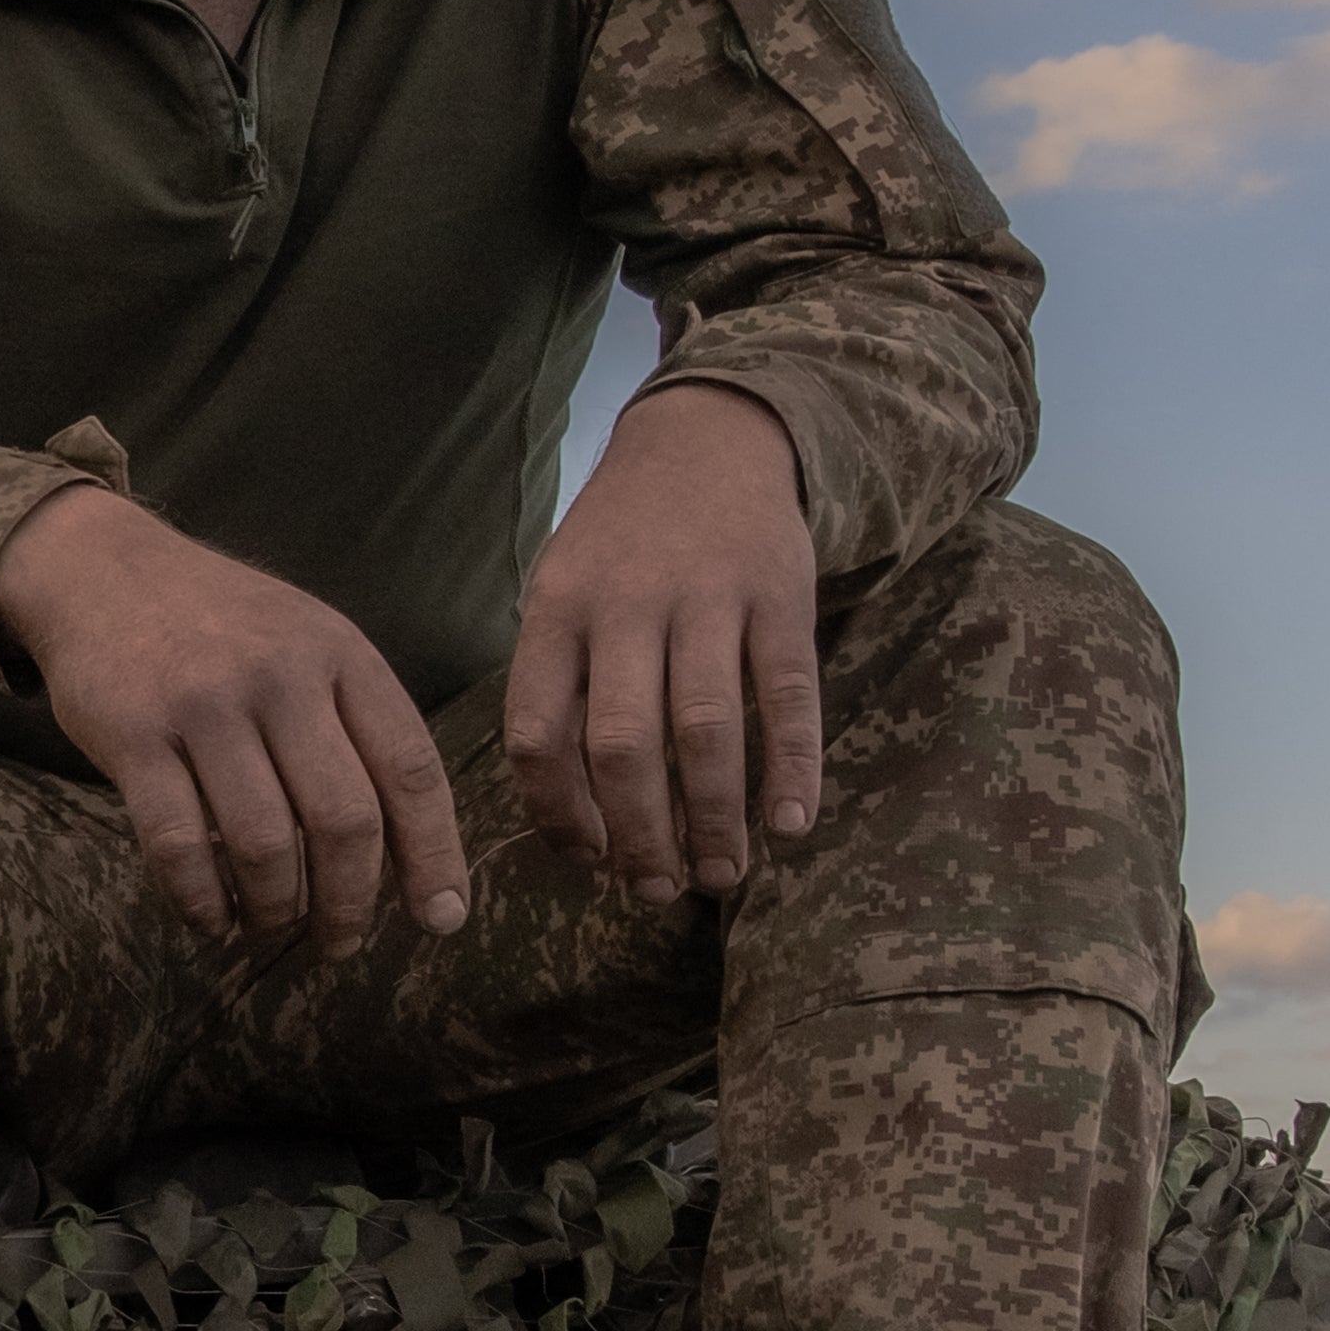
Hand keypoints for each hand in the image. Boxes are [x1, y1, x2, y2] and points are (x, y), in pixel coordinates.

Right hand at [0, 485, 467, 950]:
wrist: (102, 571)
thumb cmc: (222, 626)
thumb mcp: (308, 642)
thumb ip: (357, 725)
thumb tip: (409, 851)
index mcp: (340, 655)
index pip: (409, 768)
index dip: (433, 854)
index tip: (441, 917)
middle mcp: (280, 676)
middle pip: (342, 819)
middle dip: (349, 901)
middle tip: (342, 943)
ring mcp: (203, 705)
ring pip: (263, 843)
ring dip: (275, 908)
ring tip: (272, 928)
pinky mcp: (133, 735)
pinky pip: (178, 844)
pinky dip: (201, 900)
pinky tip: (211, 921)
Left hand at [507, 384, 820, 901]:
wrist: (706, 439)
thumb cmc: (621, 544)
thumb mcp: (560, 592)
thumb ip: (557, 687)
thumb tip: (570, 819)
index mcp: (555, 611)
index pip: (537, 733)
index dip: (557, 812)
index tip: (585, 861)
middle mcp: (625, 605)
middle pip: (620, 746)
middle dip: (638, 835)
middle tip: (655, 891)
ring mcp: (706, 597)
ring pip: (705, 730)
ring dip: (714, 817)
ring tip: (721, 875)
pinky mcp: (780, 595)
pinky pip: (787, 695)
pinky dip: (792, 766)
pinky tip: (789, 824)